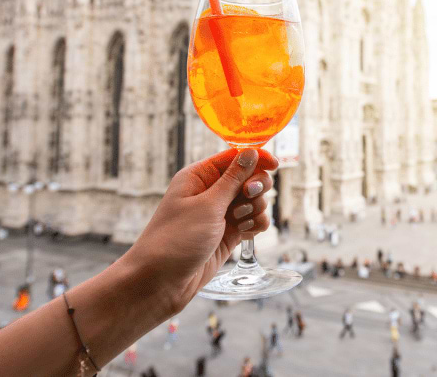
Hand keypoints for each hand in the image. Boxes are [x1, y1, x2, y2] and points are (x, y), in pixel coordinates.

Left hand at [122, 148, 276, 315]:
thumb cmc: (176, 239)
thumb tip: (251, 152)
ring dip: (255, 208)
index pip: (234, 158)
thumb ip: (233, 179)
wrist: (161, 282)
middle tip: (248, 196)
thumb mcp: (208, 205)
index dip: (256, 158)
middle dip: (256, 186)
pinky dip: (255, 224)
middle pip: (249, 177)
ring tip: (239, 221)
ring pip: (254, 201)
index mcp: (199, 176)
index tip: (275, 165)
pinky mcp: (228, 234)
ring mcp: (220, 214)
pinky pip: (253, 221)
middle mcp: (210, 192)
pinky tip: (246, 233)